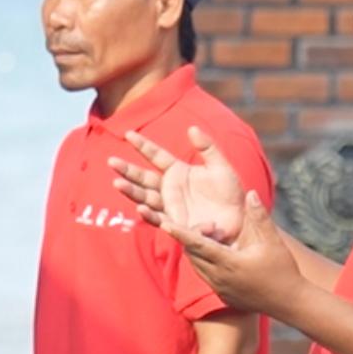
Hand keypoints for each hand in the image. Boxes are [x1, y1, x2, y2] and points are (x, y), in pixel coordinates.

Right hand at [113, 128, 251, 244]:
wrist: (241, 221)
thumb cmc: (231, 195)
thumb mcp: (221, 167)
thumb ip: (207, 148)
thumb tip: (191, 128)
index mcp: (178, 171)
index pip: (156, 155)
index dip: (143, 145)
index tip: (129, 133)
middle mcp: (170, 189)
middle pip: (144, 178)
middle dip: (128, 170)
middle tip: (111, 161)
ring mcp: (171, 207)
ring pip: (146, 198)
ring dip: (132, 191)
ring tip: (117, 183)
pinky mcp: (177, 225)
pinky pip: (160, 219)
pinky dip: (150, 215)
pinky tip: (140, 208)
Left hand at [166, 190, 307, 313]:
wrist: (291, 303)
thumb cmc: (283, 270)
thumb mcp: (273, 241)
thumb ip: (259, 217)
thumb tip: (250, 193)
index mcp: (229, 263)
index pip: (197, 245)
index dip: (180, 233)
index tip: (164, 223)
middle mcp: (220, 278)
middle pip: (193, 255)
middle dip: (188, 239)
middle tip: (193, 224)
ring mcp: (221, 289)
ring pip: (197, 267)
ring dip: (195, 252)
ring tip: (199, 236)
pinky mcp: (224, 296)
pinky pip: (206, 277)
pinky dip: (203, 264)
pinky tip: (210, 255)